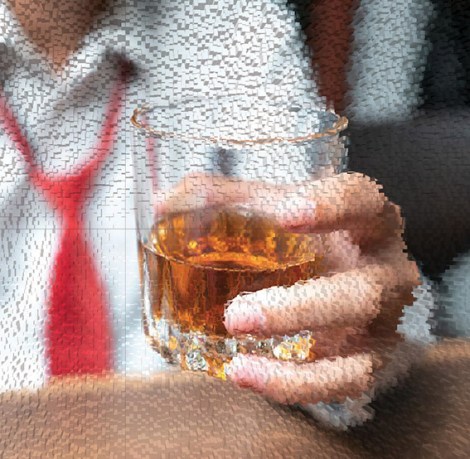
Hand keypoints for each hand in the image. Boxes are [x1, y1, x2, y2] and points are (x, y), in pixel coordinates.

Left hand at [157, 172, 420, 404]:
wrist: (336, 281)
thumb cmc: (303, 238)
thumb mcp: (272, 212)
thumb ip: (224, 200)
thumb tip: (165, 202)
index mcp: (365, 219)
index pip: (361, 199)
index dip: (330, 205)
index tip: (284, 215)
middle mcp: (383, 267)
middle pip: (359, 290)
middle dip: (296, 308)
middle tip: (235, 316)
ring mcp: (381, 318)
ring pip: (354, 348)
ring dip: (296, 361)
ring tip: (236, 360)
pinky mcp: (371, 356)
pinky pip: (343, 379)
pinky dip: (295, 384)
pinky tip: (247, 374)